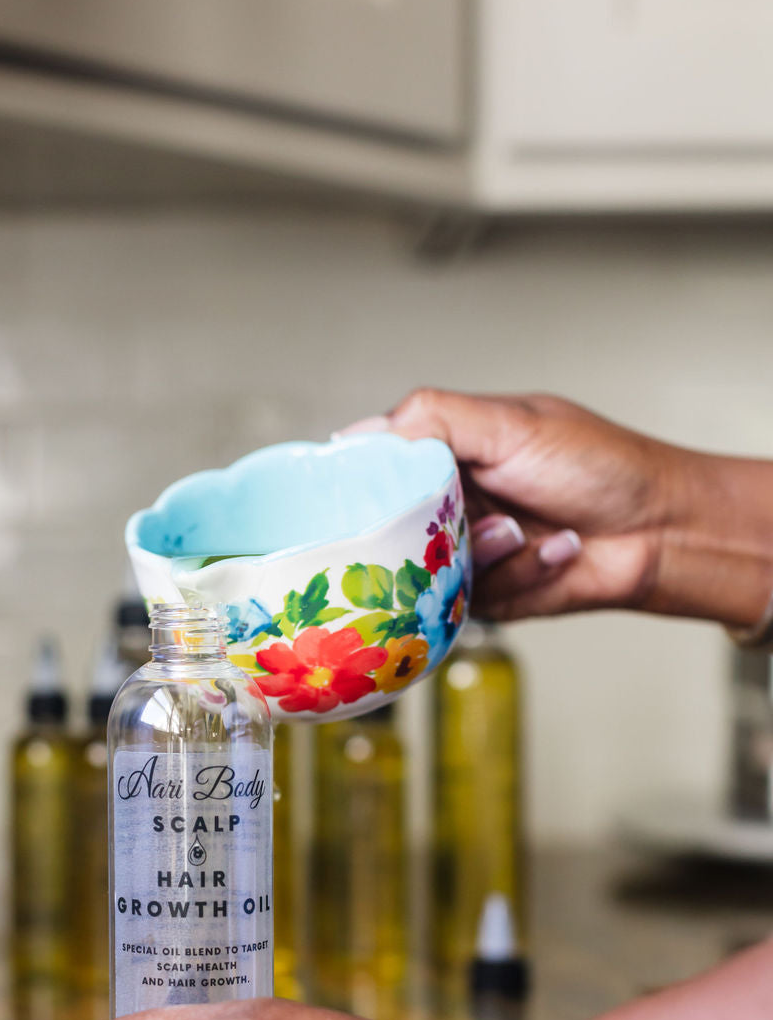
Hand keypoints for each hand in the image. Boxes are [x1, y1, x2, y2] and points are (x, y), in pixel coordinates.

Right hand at [382, 390, 683, 620]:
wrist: (663, 528)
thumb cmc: (600, 465)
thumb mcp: (512, 424)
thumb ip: (433, 419)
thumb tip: (357, 433)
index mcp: (449, 453)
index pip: (377, 468)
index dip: (363, 482)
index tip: (362, 492)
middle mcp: (452, 503)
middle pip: (391, 529)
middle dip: (428, 527)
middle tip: (463, 515)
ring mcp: (470, 553)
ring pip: (431, 573)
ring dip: (486, 552)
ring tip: (526, 529)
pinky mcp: (492, 598)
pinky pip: (475, 601)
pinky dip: (522, 574)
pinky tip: (560, 549)